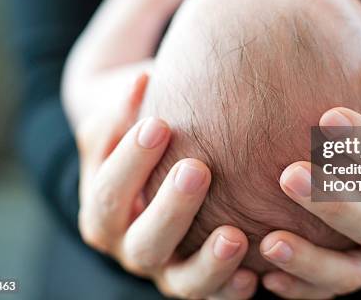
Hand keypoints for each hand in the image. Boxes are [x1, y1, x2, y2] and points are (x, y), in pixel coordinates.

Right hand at [76, 73, 256, 298]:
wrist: (156, 163)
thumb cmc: (145, 132)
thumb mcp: (126, 119)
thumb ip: (126, 104)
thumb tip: (143, 80)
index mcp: (105, 207)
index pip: (109, 191)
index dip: (131, 161)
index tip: (160, 124)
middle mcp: (130, 245)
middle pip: (142, 241)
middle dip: (170, 209)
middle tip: (198, 170)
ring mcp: (167, 268)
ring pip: (181, 282)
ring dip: (208, 263)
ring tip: (235, 236)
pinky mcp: (199, 279)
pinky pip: (215, 296)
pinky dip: (232, 290)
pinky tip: (255, 278)